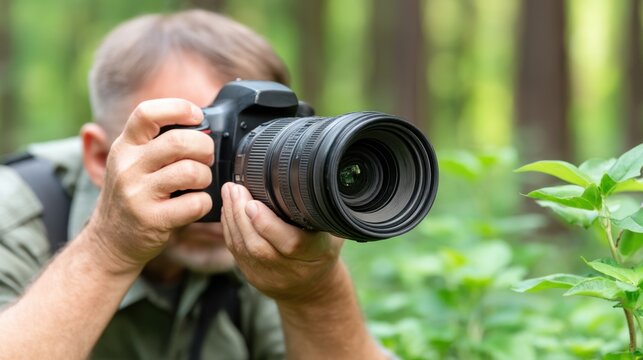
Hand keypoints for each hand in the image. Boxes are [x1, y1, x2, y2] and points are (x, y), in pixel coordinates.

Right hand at [87, 99, 213, 273]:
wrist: (109, 241)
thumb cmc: (133, 195)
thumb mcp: (133, 162)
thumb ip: (157, 143)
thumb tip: (201, 125)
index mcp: (125, 146)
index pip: (147, 113)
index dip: (178, 108)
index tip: (197, 116)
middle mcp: (128, 166)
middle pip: (179, 141)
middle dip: (204, 146)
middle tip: (207, 156)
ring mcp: (138, 194)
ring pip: (191, 171)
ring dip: (206, 176)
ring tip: (201, 182)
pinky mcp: (152, 219)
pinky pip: (195, 203)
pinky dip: (205, 202)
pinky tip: (198, 203)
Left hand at [220, 182, 343, 302]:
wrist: (313, 289)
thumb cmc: (323, 250)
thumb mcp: (333, 230)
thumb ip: (323, 210)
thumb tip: (316, 177)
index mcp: (316, 255)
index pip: (290, 244)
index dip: (267, 225)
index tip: (253, 203)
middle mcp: (290, 269)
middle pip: (258, 245)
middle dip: (241, 214)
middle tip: (235, 188)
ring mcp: (269, 275)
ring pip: (243, 248)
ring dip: (232, 218)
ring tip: (229, 192)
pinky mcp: (252, 275)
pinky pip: (236, 251)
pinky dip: (229, 228)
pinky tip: (227, 208)